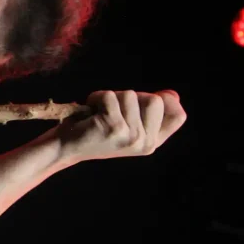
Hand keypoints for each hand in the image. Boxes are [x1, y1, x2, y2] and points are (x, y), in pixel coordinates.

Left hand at [55, 90, 186, 162]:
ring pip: (130, 95)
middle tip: (112, 107)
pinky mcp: (114, 127)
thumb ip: (147, 112)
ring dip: (110, 96)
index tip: (153, 96)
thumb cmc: (93, 131)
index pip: (178, 116)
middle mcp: (145, 143)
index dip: (169, 101)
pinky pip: (110, 96)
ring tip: (97, 111)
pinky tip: (89, 112)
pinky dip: (96, 97)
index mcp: (152, 143)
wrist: (64, 149)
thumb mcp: (125, 125)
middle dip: (131, 95)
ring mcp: (131, 136)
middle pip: (155, 99)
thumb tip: (172, 94)